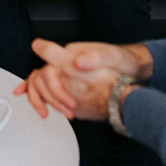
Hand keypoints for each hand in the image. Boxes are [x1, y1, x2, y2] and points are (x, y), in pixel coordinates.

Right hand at [13, 39, 151, 119]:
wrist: (133, 73)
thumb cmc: (122, 62)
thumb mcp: (113, 57)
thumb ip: (96, 57)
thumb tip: (79, 61)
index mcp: (73, 54)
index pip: (50, 55)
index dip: (44, 71)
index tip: (33, 81)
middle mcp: (66, 64)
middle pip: (43, 75)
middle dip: (51, 94)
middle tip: (68, 107)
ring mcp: (66, 76)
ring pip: (40, 83)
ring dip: (42, 99)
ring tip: (50, 112)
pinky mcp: (70, 88)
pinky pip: (47, 91)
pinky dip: (39, 97)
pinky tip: (38, 105)